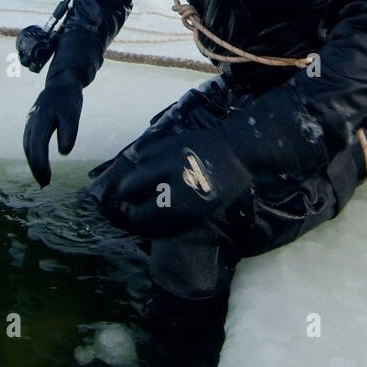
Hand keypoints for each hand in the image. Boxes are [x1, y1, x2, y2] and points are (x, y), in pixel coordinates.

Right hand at [23, 78, 82, 185]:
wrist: (61, 83)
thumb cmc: (68, 100)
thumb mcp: (73, 114)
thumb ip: (69, 132)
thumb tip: (63, 152)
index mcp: (40, 121)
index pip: (37, 147)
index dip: (40, 165)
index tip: (47, 180)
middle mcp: (31, 123)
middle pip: (29, 150)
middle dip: (36, 168)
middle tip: (44, 184)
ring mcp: (29, 123)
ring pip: (27, 147)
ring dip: (33, 163)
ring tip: (42, 178)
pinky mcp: (31, 124)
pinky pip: (29, 142)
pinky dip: (33, 155)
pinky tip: (40, 163)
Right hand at [113, 129, 252, 236]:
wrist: (237, 150)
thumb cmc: (223, 188)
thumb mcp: (202, 211)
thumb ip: (173, 219)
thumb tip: (146, 225)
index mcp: (184, 204)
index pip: (142, 218)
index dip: (135, 222)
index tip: (136, 222)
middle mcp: (171, 180)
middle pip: (129, 191)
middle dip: (128, 200)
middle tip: (132, 203)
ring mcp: (168, 157)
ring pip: (135, 171)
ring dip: (135, 181)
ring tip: (139, 186)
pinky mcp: (168, 141)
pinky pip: (144, 154)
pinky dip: (143, 163)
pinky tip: (149, 168)